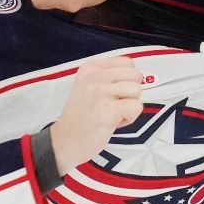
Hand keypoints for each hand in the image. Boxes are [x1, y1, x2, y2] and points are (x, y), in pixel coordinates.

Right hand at [50, 56, 143, 174]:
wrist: (64, 141)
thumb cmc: (81, 116)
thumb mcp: (88, 85)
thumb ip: (110, 77)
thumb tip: (138, 75)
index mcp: (91, 68)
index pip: (127, 62)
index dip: (128, 79)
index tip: (113, 92)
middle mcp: (94, 76)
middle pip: (135, 76)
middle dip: (130, 93)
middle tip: (113, 105)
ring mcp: (101, 92)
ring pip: (137, 90)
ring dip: (129, 106)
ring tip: (111, 113)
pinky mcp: (108, 109)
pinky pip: (136, 107)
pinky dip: (129, 118)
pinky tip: (113, 122)